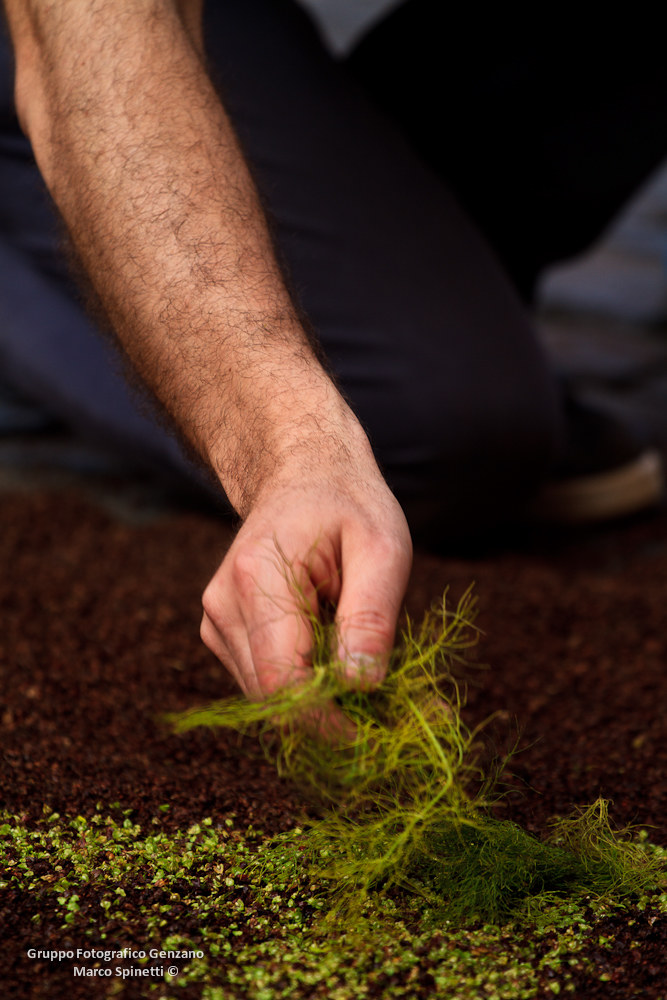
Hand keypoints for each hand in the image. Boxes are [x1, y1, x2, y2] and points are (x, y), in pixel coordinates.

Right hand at [200, 457, 411, 705]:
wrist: (302, 474)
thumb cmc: (348, 505)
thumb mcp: (383, 547)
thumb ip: (372, 616)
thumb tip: (361, 687)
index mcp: (257, 577)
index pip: (283, 680)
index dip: (329, 721)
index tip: (380, 733)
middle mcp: (223, 604)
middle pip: (274, 697)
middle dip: (336, 716)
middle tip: (401, 712)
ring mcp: (218, 621)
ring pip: (270, 697)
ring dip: (325, 703)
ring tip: (376, 675)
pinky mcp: (225, 633)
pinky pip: (267, 680)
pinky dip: (308, 685)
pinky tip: (342, 657)